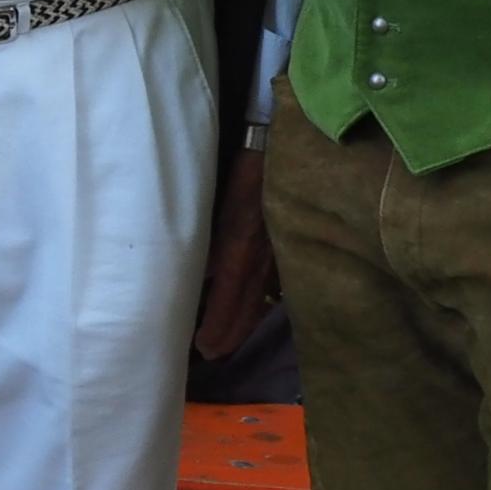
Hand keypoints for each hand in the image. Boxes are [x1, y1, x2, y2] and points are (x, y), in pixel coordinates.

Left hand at [193, 145, 273, 358]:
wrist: (286, 136)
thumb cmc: (244, 162)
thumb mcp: (219, 197)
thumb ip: (209, 234)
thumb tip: (202, 271)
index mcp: (242, 242)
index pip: (230, 294)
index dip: (220, 324)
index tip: (205, 347)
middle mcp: (265, 251)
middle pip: (249, 302)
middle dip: (232, 331)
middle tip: (214, 354)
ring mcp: (281, 244)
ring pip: (264, 291)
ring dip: (247, 318)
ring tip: (231, 338)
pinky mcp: (288, 234)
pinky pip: (275, 274)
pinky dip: (263, 294)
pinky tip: (259, 304)